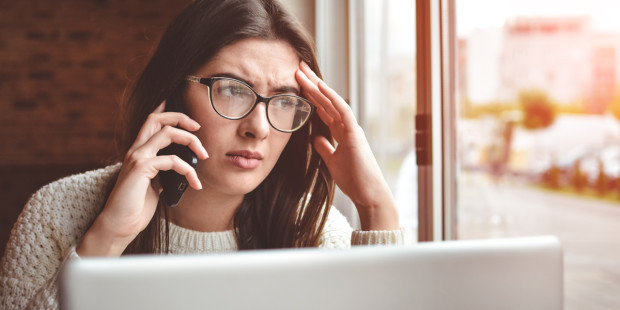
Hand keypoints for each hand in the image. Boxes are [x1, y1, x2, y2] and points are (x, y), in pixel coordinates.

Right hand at [77, 102, 208, 255]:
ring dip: (191, 141)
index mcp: (138, 153)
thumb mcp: (154, 186)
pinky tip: (195, 183)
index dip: (165, 111)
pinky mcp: (141, 169)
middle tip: (198, 128)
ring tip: (204, 155)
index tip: (183, 111)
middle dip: (180, 117)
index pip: (150, 123)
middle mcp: (136, 151)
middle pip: (156, 119)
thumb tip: (181, 168)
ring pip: (167, 133)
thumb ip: (163, 173)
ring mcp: (137, 158)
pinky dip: (189, 170)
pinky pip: (172, 160)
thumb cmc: (135, 208)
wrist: (119, 226)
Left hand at [296, 62, 398, 230]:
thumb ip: (325, 147)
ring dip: (317, 86)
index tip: (297, 83)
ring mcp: (352, 128)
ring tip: (302, 72)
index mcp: (342, 132)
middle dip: (311, 84)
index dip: (310, 96)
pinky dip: (331, 97)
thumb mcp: (332, 161)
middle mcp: (347, 126)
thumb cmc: (354, 180)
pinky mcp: (355, 133)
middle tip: (297, 68)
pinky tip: (319, 86)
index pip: (323, 109)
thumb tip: (315, 137)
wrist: (368, 194)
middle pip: (326, 100)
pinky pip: (342, 110)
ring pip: (332, 101)